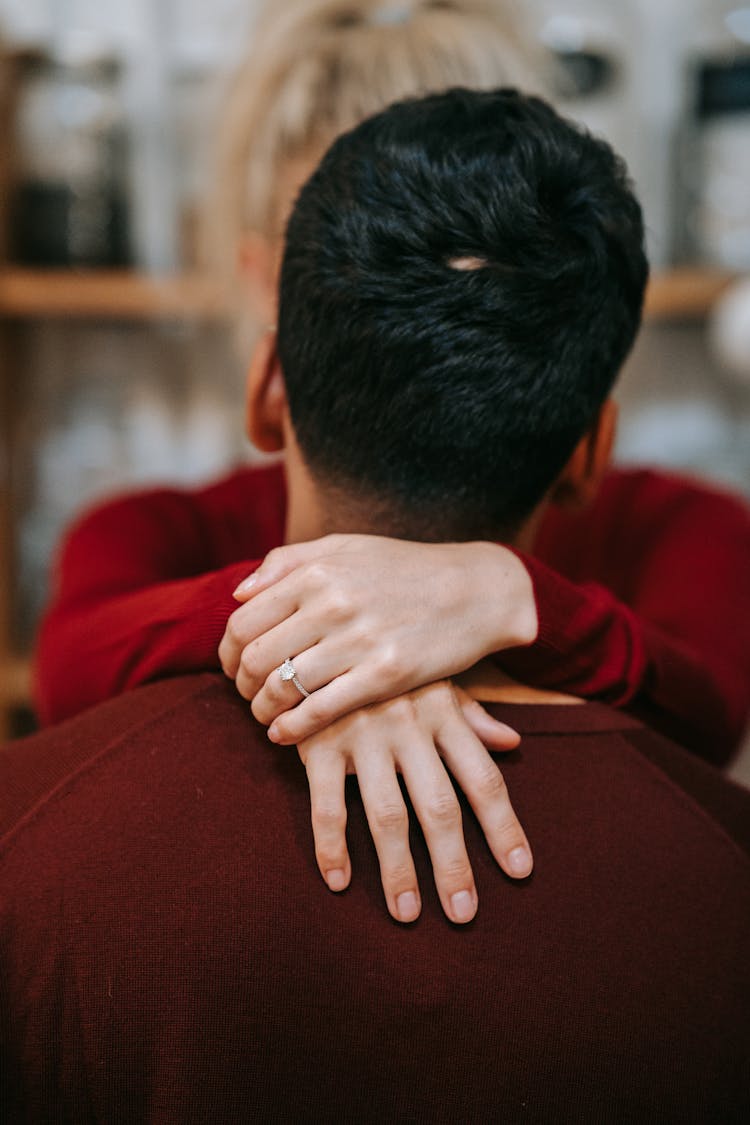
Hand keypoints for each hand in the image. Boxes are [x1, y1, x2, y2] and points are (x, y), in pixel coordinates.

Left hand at [219, 534, 536, 743]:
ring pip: (281, 686)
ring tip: (266, 715)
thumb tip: (238, 593)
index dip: (228, 651)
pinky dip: (292, 728)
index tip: (233, 667)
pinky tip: (284, 734)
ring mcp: (359, 640)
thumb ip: (287, 561)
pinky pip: (320, 710)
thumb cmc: (406, 569)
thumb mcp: (346, 547)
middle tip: (247, 695)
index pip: (244, 620)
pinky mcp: (386, 675)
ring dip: (262, 709)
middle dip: (241, 685)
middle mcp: (332, 603)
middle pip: (255, 657)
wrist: (476, 590)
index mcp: (317, 571)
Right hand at [295, 679, 532, 924]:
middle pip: (439, 807)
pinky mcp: (319, 742)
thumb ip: (470, 715)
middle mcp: (409, 728)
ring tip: (406, 913)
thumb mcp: (432, 677)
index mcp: (442, 713)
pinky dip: (332, 846)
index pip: (484, 780)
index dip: (503, 827)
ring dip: (397, 869)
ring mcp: (363, 736)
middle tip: (463, 914)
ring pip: (387, 815)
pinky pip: (327, 804)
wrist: (319, 623)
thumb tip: (513, 743)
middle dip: (454, 864)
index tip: (520, 871)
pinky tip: (339, 881)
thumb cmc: (385, 657)